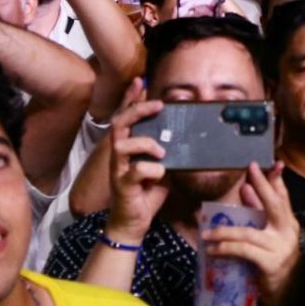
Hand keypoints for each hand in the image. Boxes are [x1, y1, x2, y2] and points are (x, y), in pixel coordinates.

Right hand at [104, 81, 169, 241]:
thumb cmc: (146, 193)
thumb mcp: (161, 168)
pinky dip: (151, 169)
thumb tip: (186, 139)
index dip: (131, 99)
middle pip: (120, 123)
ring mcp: (118, 169)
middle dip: (138, 110)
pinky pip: (134, 171)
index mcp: (128, 148)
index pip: (126, 118)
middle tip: (158, 105)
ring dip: (145, 143)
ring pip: (122, 143)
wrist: (132, 223)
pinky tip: (161, 173)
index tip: (141, 82)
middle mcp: (119, 155)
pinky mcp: (122, 185)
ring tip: (162, 151)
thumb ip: (167, 153)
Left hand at [201, 163, 301, 305]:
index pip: (283, 197)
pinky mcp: (270, 263)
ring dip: (224, 232)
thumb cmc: (274, 265)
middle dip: (261, 186)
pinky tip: (212, 251)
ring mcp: (280, 248)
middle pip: (274, 204)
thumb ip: (258, 214)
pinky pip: (243, 251)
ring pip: (248, 232)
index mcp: (289, 224)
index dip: (276, 180)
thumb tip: (245, 189)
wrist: (286, 297)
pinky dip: (226, 249)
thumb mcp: (267, 237)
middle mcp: (288, 233)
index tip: (271, 164)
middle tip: (248, 174)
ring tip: (207, 234)